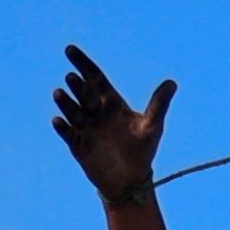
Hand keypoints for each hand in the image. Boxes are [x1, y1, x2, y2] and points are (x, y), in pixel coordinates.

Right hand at [53, 45, 176, 206]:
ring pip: (73, 112)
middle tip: (73, 77)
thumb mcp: (152, 127)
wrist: (131, 180)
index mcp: (111, 103)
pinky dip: (63, 128)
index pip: (95, 78)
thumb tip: (172, 83)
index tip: (69, 49)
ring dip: (66, 103)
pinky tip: (57, 120)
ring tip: (58, 93)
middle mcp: (95, 113)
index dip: (83, 64)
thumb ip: (159, 105)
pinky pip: (69, 134)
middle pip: (85, 94)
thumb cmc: (142, 150)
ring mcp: (86, 129)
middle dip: (78, 86)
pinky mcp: (79, 146)